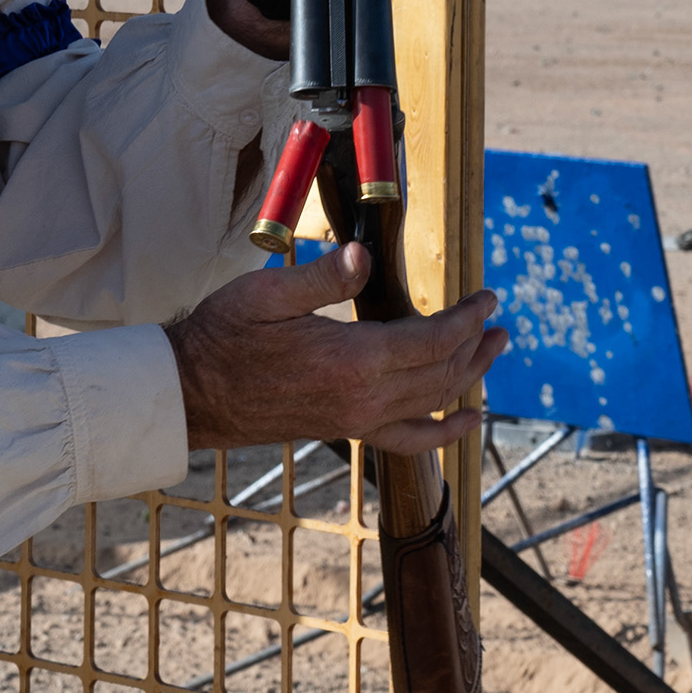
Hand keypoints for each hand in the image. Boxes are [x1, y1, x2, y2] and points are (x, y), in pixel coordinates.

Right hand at [167, 243, 504, 454]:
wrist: (193, 394)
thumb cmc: (223, 337)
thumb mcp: (266, 293)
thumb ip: (323, 275)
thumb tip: (364, 254)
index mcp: (352, 360)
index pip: (432, 339)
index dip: (467, 318)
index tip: (486, 297)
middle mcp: (364, 397)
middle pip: (442, 372)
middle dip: (476, 345)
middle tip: (498, 321)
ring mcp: (358, 419)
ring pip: (434, 401)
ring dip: (470, 376)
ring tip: (493, 353)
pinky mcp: (348, 430)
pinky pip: (410, 438)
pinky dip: (445, 432)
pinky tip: (467, 422)